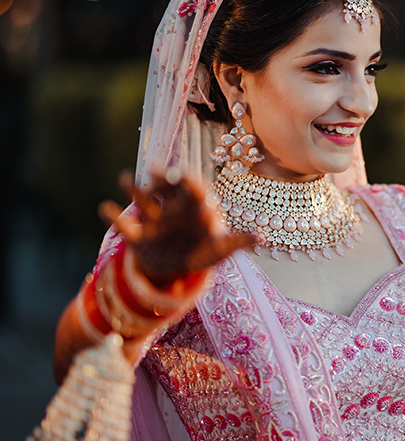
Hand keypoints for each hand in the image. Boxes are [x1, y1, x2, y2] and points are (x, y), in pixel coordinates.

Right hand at [99, 172, 252, 288]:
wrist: (177, 270)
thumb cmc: (203, 252)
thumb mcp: (221, 249)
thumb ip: (238, 242)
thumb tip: (262, 238)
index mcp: (194, 208)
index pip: (192, 190)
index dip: (187, 182)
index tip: (183, 177)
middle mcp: (172, 209)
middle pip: (166, 188)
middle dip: (161, 179)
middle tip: (155, 170)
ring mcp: (153, 221)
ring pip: (142, 200)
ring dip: (133, 189)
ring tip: (125, 178)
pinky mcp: (137, 237)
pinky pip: (124, 225)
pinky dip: (114, 217)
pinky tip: (105, 208)